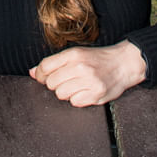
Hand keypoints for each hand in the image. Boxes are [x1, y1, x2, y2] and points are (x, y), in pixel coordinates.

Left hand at [30, 40, 146, 106]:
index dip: (39, 74)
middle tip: (66, 79)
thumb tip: (32, 72)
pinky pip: (74, 102)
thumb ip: (54, 63)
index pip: (45, 66)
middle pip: (51, 83)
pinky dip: (77, 99)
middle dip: (55, 83)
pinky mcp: (96, 95)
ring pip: (61, 94)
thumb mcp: (77, 54)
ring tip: (76, 85)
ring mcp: (89, 82)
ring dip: (65, 92)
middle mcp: (81, 67)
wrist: (124, 63)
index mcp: (74, 54)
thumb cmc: (98, 58)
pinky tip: (85, 91)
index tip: (41, 76)